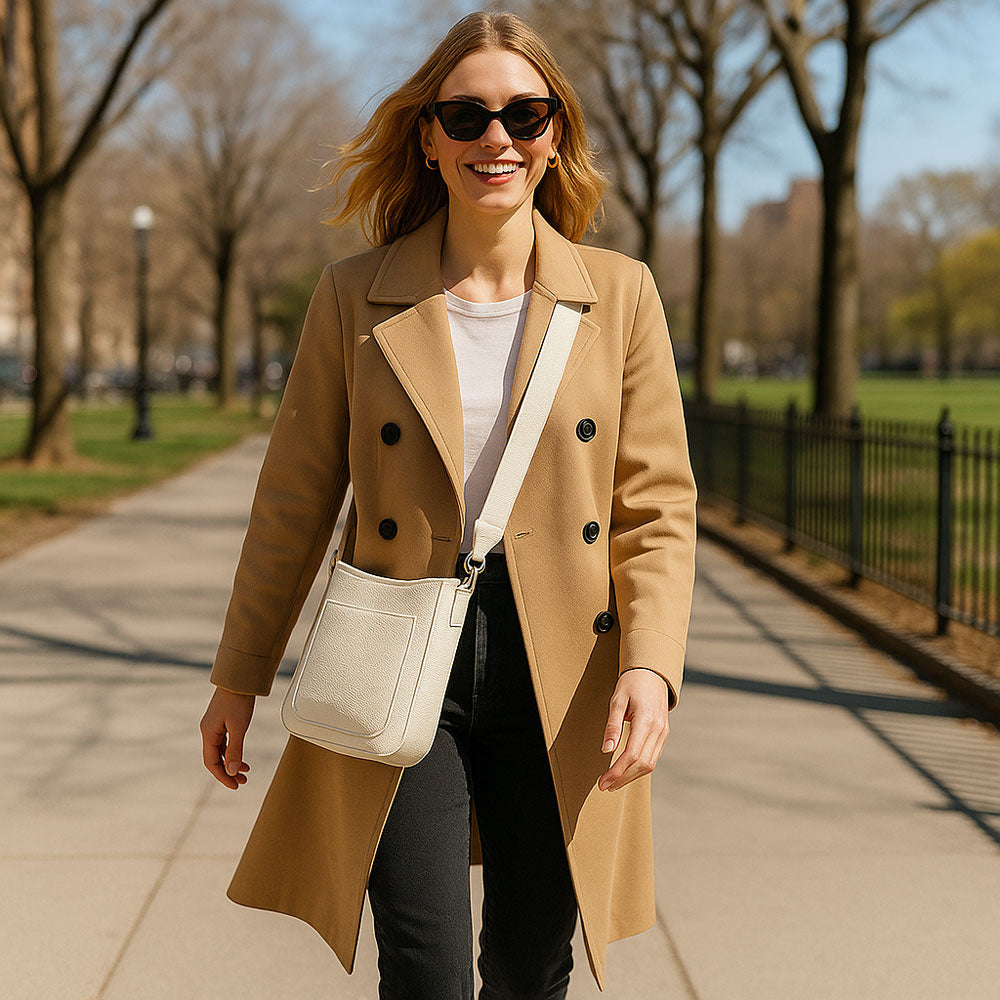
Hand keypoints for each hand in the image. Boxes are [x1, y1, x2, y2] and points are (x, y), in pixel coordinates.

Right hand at [200, 687, 254, 788]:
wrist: (239, 678)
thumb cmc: (239, 701)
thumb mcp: (239, 727)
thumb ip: (235, 750)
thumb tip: (231, 772)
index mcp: (208, 733)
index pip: (212, 762)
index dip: (222, 776)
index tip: (235, 786)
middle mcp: (208, 730)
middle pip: (215, 758)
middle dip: (227, 772)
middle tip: (242, 781)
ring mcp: (214, 725)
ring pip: (220, 751)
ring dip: (231, 762)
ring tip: (245, 772)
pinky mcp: (221, 721)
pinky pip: (224, 742)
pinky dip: (232, 751)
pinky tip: (240, 756)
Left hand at [598, 668, 668, 791]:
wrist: (652, 672)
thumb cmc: (632, 683)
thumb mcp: (617, 700)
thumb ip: (612, 726)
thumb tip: (606, 750)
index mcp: (646, 721)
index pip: (632, 755)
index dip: (617, 771)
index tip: (602, 782)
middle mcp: (658, 730)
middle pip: (642, 764)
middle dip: (622, 778)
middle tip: (604, 786)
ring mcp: (663, 733)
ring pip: (649, 764)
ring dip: (631, 776)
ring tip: (613, 782)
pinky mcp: (663, 734)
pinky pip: (653, 757)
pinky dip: (639, 768)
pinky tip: (626, 771)